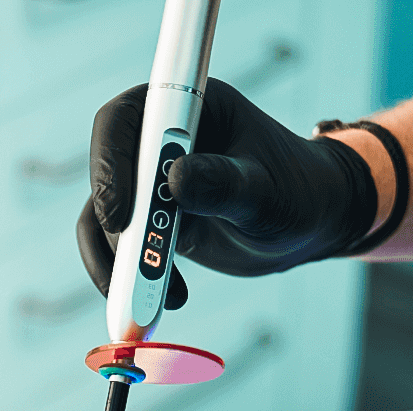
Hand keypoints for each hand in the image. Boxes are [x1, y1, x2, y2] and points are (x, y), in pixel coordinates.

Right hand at [77, 79, 378, 301]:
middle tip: (134, 270)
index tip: (121, 217)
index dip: (110, 163)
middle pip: (106, 174)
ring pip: (102, 219)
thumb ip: (225, 183)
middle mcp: (161, 140)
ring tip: (152, 299)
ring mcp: (152, 183)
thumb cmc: (298, 191)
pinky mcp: (151, 222)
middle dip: (111, 225)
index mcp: (189, 108)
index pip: (125, 120)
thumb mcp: (267, 189)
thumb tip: (176, 181)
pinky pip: (120, 250)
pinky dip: (133, 280)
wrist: (310, 223)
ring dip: (119, 263)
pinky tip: (174, 299)